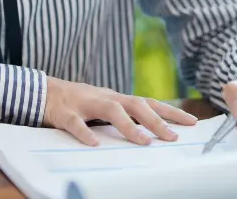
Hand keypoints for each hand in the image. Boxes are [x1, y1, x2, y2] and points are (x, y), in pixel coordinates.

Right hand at [44, 77, 197, 146]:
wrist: (44, 91)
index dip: (171, 111)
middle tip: (172, 137)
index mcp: (118, 98)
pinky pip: (76, 124)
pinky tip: (94, 145)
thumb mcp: (106, 107)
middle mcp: (106, 98)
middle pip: (136, 104)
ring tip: (144, 141)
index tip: (192, 122)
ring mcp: (86, 103)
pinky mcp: (66, 113)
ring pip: (111, 110)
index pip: (149, 103)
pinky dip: (85, 134)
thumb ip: (126, 116)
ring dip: (129, 126)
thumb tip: (153, 131)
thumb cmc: (80, 103)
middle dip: (156, 120)